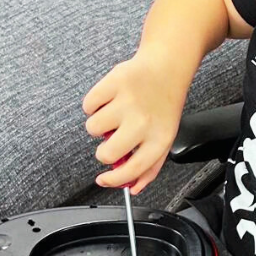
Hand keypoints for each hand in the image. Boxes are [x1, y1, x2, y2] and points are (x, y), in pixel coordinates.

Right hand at [82, 52, 180, 192]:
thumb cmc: (163, 105)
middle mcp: (144, 122)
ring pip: (93, 128)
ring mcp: (128, 102)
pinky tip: (110, 99)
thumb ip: (149, 166)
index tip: (103, 180)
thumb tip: (132, 188)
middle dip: (104, 150)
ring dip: (99, 123)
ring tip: (115, 113)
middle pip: (106, 154)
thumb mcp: (164, 137)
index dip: (114, 180)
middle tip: (113, 138)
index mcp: (159, 139)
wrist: (166, 67)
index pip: (132, 170)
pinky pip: (88, 105)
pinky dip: (94, 104)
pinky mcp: (114, 82)